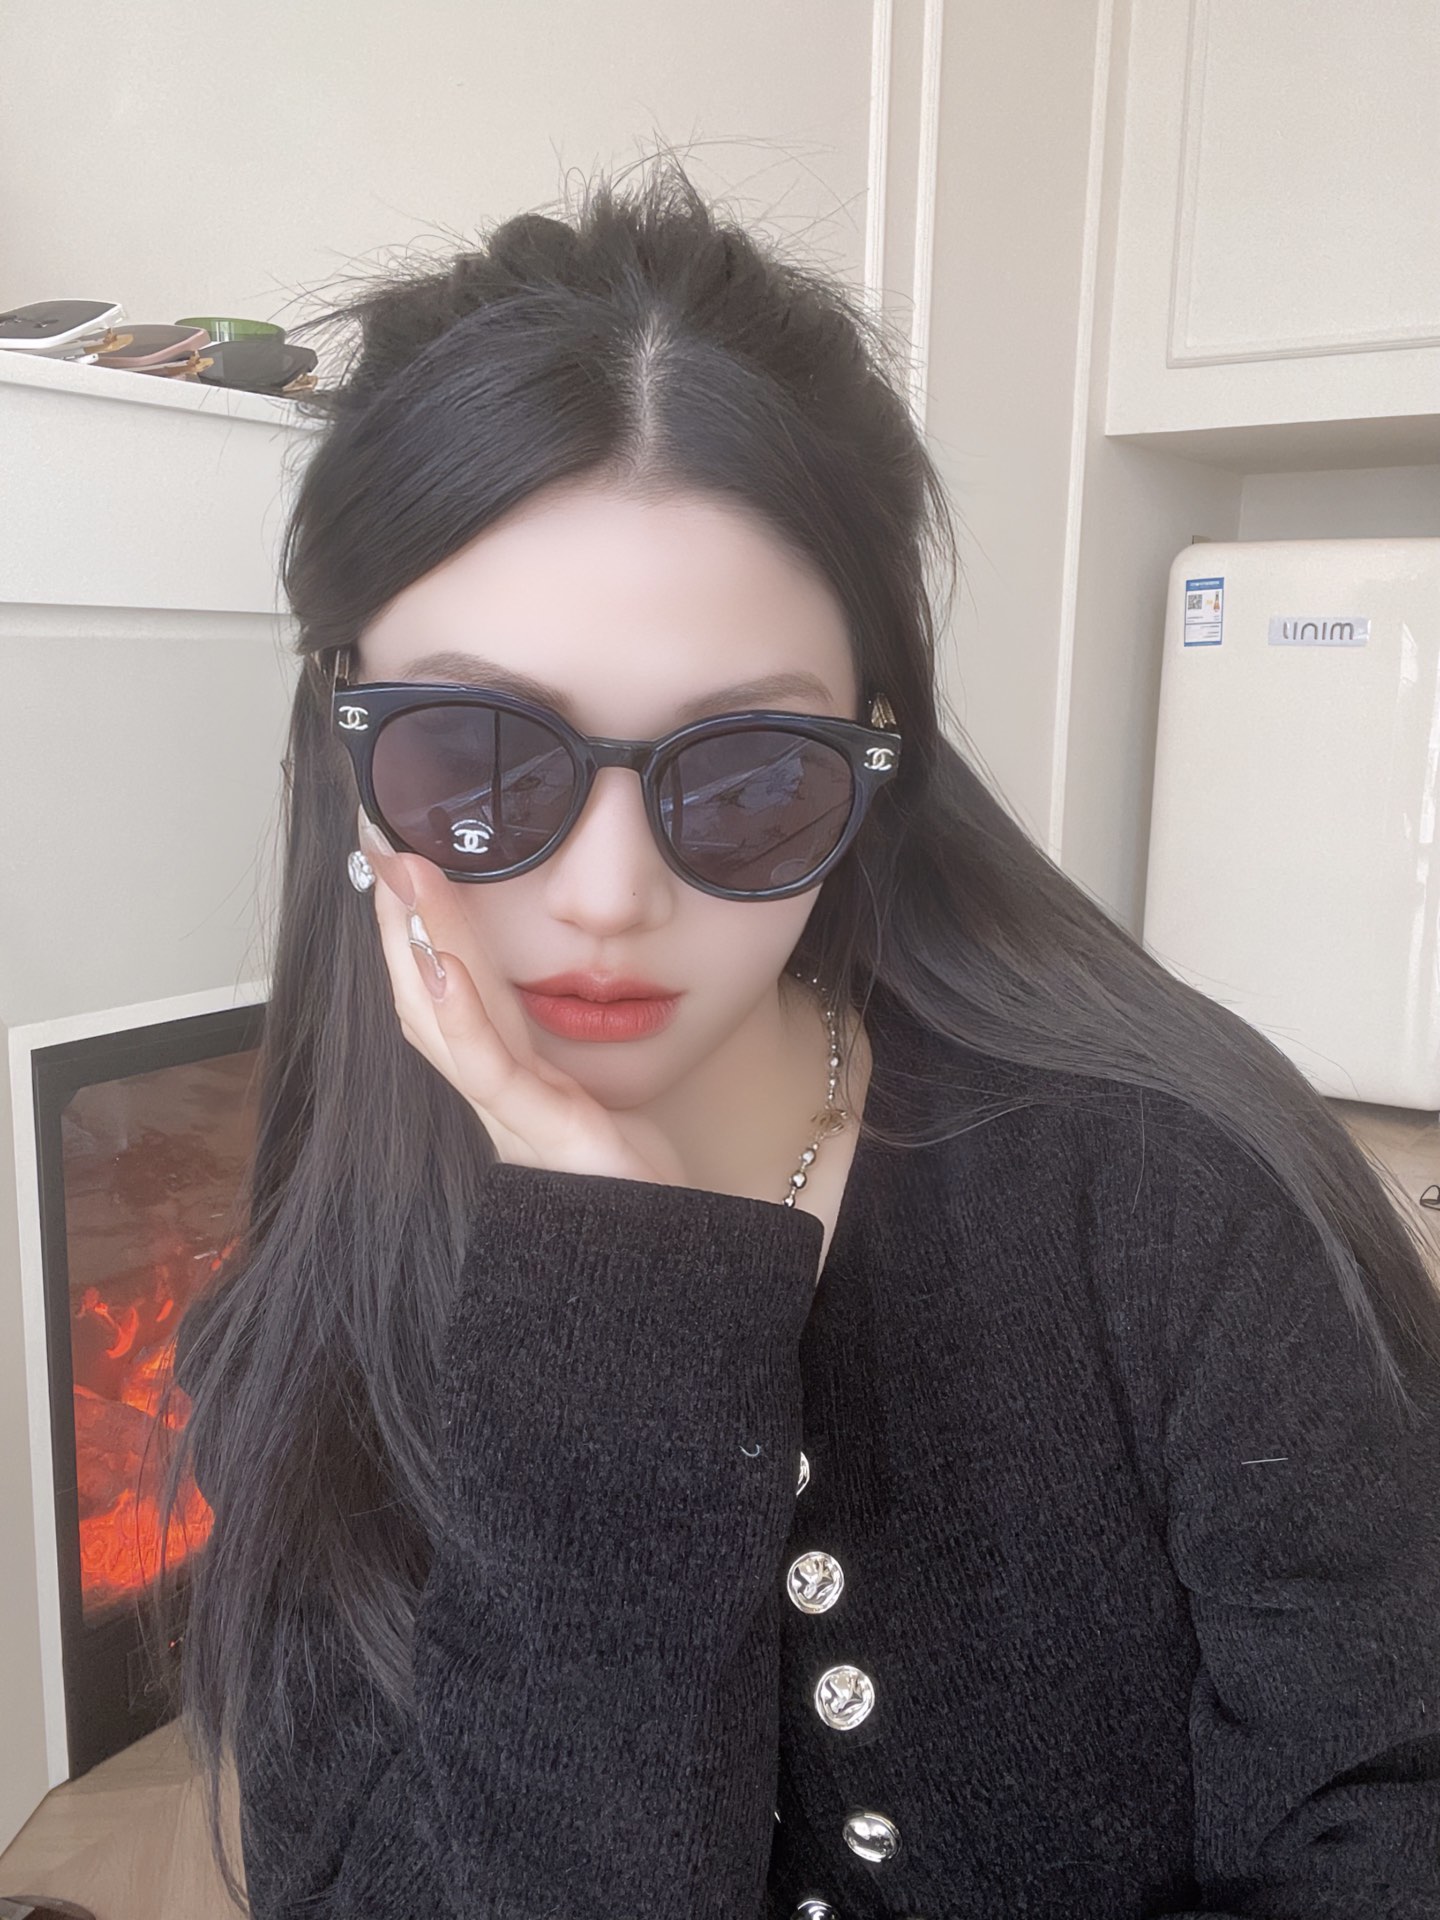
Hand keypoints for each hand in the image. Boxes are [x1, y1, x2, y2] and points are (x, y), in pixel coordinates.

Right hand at [358, 811, 687, 1186]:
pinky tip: (444, 968)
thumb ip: (561, 1050)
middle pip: (428, 1005)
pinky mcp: (551, 1143)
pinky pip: (494, 1074)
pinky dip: (462, 1018)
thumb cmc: (641, 1182)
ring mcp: (517, 1127)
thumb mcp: (600, 1094)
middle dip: (400, 924)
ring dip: (420, 946)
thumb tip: (538, 984)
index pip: (447, 999)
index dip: (414, 934)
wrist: (681, 1262)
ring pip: (446, 1028)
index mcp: (511, 1090)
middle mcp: (499, 1108)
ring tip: (402, 880)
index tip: (396, 863)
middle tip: (380, 847)